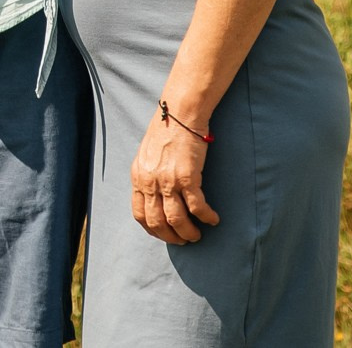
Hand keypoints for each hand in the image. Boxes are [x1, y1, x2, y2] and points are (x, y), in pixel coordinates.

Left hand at [132, 102, 217, 243]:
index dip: (153, 229)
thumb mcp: (147, 155)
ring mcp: (168, 180)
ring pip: (177, 220)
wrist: (180, 112)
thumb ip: (148, 175)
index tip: (164, 234)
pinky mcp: (188, 177)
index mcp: (138, 176)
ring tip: (197, 235)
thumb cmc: (166, 130)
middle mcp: (149, 181)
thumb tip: (155, 194)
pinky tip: (213, 219)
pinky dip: (206, 217)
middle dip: (171, 236)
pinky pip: (197, 207)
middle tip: (183, 240)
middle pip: (157, 222)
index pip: (140, 214)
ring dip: (188, 232)